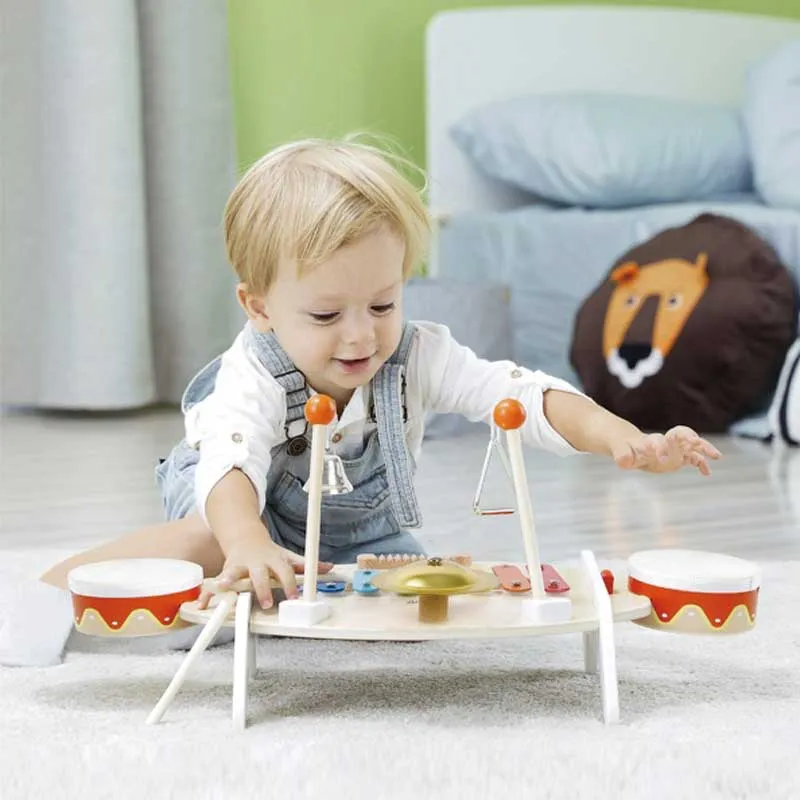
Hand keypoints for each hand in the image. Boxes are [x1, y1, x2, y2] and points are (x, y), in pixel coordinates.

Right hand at [198, 537, 333, 609]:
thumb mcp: (287, 556)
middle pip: (259, 574)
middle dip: (261, 588)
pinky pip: (214, 584)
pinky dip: (207, 594)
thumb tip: (328, 567)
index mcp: (273, 559)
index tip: (294, 596)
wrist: (245, 538)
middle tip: (265, 602)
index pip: (284, 570)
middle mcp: (255, 562)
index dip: (290, 583)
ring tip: (222, 587)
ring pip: (232, 573)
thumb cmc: (269, 553)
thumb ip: (306, 565)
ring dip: (227, 580)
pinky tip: (201, 604)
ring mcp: (239, 566)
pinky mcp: (225, 572)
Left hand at [611, 425, 720, 475]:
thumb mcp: (620, 451)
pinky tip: (707, 473)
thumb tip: (623, 463)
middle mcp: (666, 442)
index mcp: (651, 440)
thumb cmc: (624, 447)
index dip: (660, 448)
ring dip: (704, 448)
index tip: (660, 459)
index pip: (658, 440)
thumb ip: (622, 455)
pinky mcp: (680, 457)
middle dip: (689, 437)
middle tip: (696, 442)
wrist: (631, 446)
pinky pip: (694, 458)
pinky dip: (702, 464)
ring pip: (693, 444)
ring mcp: (675, 448)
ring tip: (717, 456)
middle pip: (681, 435)